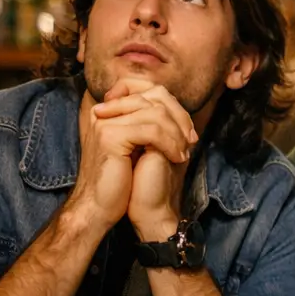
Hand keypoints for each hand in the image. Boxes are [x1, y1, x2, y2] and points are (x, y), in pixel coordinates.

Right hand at [71, 79, 195, 238]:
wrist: (102, 207)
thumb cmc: (126, 180)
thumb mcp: (144, 146)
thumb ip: (154, 124)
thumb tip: (181, 111)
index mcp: (110, 110)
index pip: (147, 88)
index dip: (173, 105)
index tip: (186, 129)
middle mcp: (104, 111)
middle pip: (155, 95)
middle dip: (179, 117)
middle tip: (191, 140)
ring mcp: (104, 121)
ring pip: (156, 113)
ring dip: (177, 133)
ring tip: (184, 152)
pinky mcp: (109, 136)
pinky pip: (152, 131)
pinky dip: (171, 144)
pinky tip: (178, 158)